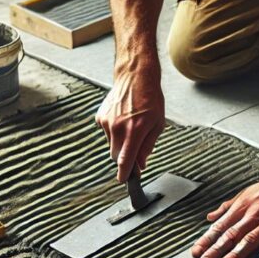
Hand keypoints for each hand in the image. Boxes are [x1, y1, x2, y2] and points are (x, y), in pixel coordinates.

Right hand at [95, 60, 164, 182]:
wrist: (135, 77)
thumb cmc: (150, 99)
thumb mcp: (157, 124)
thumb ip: (148, 146)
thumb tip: (141, 163)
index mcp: (135, 130)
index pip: (125, 159)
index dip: (124, 173)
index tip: (124, 180)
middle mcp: (118, 127)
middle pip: (116, 156)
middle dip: (124, 159)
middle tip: (134, 152)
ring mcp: (107, 122)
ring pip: (111, 145)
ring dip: (120, 143)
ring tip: (131, 127)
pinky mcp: (100, 117)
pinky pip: (107, 133)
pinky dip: (114, 133)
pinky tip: (123, 120)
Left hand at [191, 171, 258, 257]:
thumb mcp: (246, 193)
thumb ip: (227, 207)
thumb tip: (210, 217)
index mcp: (243, 207)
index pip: (221, 226)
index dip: (207, 240)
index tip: (196, 252)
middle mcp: (254, 215)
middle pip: (231, 235)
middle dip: (216, 251)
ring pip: (249, 241)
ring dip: (235, 256)